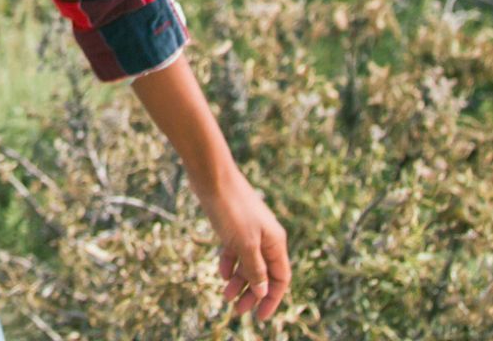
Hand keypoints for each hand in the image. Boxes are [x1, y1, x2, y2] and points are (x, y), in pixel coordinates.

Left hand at [195, 167, 290, 322]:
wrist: (212, 176)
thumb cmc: (231, 208)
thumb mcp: (244, 243)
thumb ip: (255, 268)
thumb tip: (262, 291)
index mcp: (275, 242)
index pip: (280, 278)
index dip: (272, 299)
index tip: (261, 317)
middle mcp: (266, 238)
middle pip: (264, 274)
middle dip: (252, 294)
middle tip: (237, 311)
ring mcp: (249, 232)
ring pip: (248, 264)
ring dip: (239, 282)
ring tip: (225, 297)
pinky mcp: (233, 226)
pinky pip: (236, 251)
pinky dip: (230, 264)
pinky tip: (222, 274)